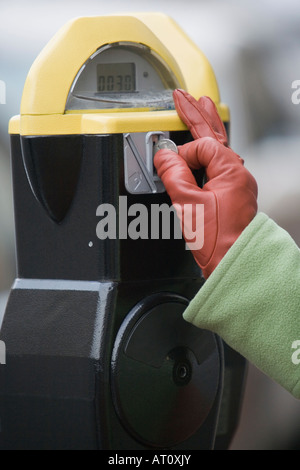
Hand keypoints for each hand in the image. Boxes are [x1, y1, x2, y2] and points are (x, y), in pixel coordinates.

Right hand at [154, 89, 257, 278]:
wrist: (231, 262)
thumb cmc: (218, 240)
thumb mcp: (188, 204)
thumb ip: (174, 175)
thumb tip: (163, 156)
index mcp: (231, 171)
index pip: (202, 145)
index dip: (182, 152)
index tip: (169, 164)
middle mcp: (237, 173)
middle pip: (215, 136)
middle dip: (198, 114)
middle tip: (185, 97)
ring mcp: (235, 183)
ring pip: (218, 148)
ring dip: (206, 128)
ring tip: (199, 109)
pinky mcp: (230, 194)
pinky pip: (217, 164)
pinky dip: (207, 151)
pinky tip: (202, 147)